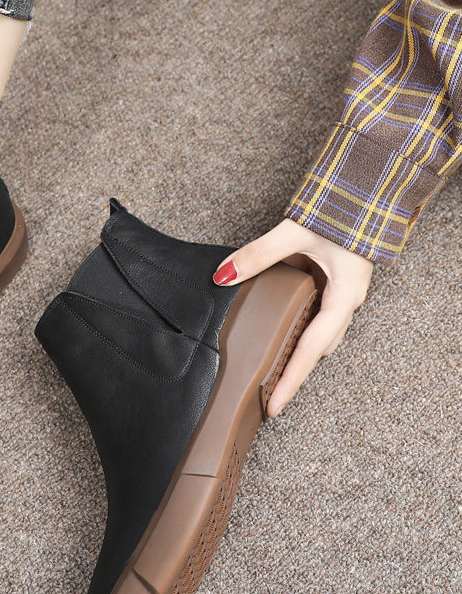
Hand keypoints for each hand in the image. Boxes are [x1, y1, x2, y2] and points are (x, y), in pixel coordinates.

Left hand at [213, 218, 372, 417]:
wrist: (370, 187)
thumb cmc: (344, 210)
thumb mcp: (296, 233)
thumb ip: (258, 254)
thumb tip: (223, 275)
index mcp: (343, 297)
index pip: (312, 350)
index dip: (291, 380)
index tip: (274, 407)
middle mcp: (344, 301)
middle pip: (316, 349)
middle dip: (292, 374)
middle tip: (266, 396)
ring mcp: (340, 294)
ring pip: (316, 334)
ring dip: (294, 352)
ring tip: (266, 371)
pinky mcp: (333, 283)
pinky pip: (314, 316)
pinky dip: (295, 329)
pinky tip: (276, 329)